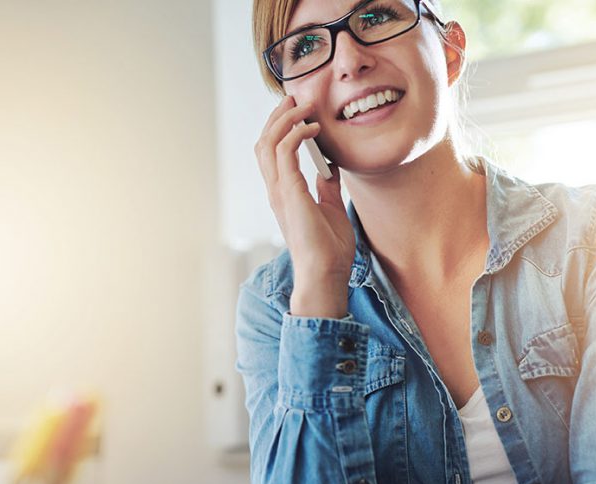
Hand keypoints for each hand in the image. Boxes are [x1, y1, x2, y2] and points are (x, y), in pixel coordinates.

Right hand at [254, 96, 355, 317]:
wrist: (326, 274)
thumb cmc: (328, 250)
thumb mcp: (331, 209)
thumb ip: (327, 188)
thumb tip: (330, 170)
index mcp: (284, 193)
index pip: (272, 152)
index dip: (280, 127)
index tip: (299, 111)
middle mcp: (276, 190)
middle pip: (264, 142)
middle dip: (277, 116)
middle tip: (296, 98)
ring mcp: (280, 192)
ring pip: (269, 143)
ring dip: (285, 119)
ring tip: (304, 106)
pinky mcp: (290, 194)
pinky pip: (285, 153)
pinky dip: (296, 134)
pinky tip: (313, 128)